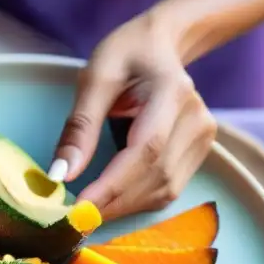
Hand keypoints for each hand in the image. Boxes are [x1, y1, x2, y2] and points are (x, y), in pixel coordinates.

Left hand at [49, 11, 216, 219]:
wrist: (162, 44)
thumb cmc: (126, 54)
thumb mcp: (94, 78)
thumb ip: (80, 127)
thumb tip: (60, 175)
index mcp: (172, 92)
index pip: (145, 150)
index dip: (112, 186)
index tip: (79, 209)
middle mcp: (196, 118)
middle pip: (155, 176)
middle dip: (112, 203)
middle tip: (74, 219)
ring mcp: (203, 137)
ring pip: (163, 190)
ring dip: (123, 207)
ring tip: (88, 212)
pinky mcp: (200, 151)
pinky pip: (168, 188)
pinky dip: (136, 201)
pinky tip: (111, 200)